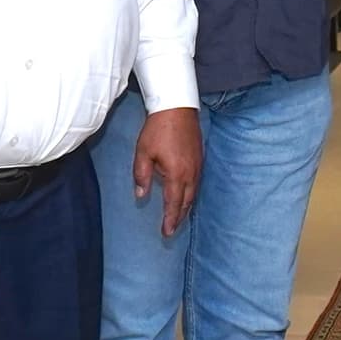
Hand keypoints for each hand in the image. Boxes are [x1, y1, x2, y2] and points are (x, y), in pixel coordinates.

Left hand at [133, 105, 204, 235]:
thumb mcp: (143, 153)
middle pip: (187, 202)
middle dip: (180, 217)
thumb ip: (142, 175)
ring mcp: (198, 166)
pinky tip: (185, 194)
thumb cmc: (158, 129)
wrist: (177, 107)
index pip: (174, 204)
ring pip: (194, 193)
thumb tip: (141, 195)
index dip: (170, 220)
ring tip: (179, 216)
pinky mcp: (200, 158)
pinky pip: (197, 182)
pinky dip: (191, 193)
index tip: (167, 232)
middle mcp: (191, 173)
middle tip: (172, 229)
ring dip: (186, 206)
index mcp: (176, 174)